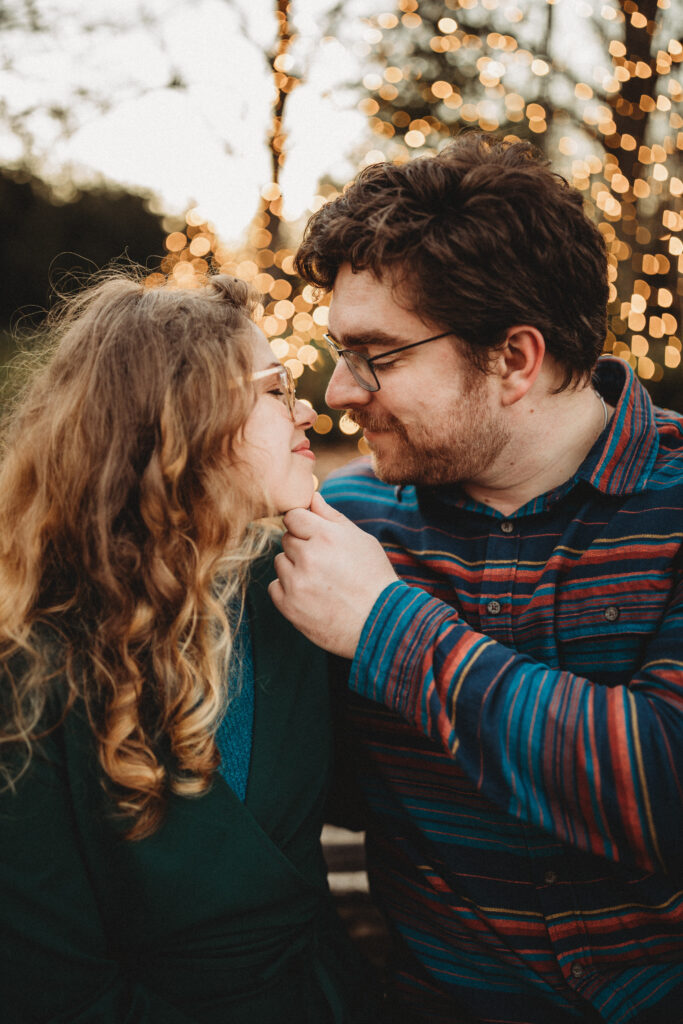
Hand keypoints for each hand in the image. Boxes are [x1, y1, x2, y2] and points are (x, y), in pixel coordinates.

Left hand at [268, 492, 398, 657]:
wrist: (381, 623)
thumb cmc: (374, 578)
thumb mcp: (361, 540)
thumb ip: (332, 517)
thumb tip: (312, 497)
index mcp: (326, 536)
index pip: (294, 516)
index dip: (305, 525)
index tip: (316, 537)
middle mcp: (308, 557)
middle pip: (287, 539)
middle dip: (302, 547)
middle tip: (326, 563)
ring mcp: (296, 583)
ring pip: (280, 562)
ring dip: (294, 568)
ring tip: (320, 581)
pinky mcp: (289, 606)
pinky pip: (275, 587)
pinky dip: (288, 590)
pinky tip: (310, 595)